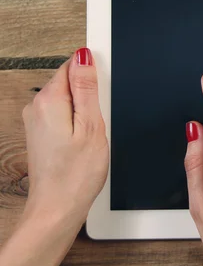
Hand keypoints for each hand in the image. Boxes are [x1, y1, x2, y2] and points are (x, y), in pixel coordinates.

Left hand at [0, 48, 108, 265]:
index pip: (72, 65)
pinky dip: (78, 121)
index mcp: (50, 100)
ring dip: (85, 109)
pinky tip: (84, 141)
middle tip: (99, 121)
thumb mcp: (92, 125)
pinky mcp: (41, 132)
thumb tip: (84, 56)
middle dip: (91, 94)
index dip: (94, 75)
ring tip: (92, 134)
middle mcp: (37, 107)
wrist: (57, 209)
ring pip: (68, 98)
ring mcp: (36, 120)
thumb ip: (87, 87)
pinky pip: (63, 113)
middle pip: (70, 81)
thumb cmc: (76, 174)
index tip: (103, 96)